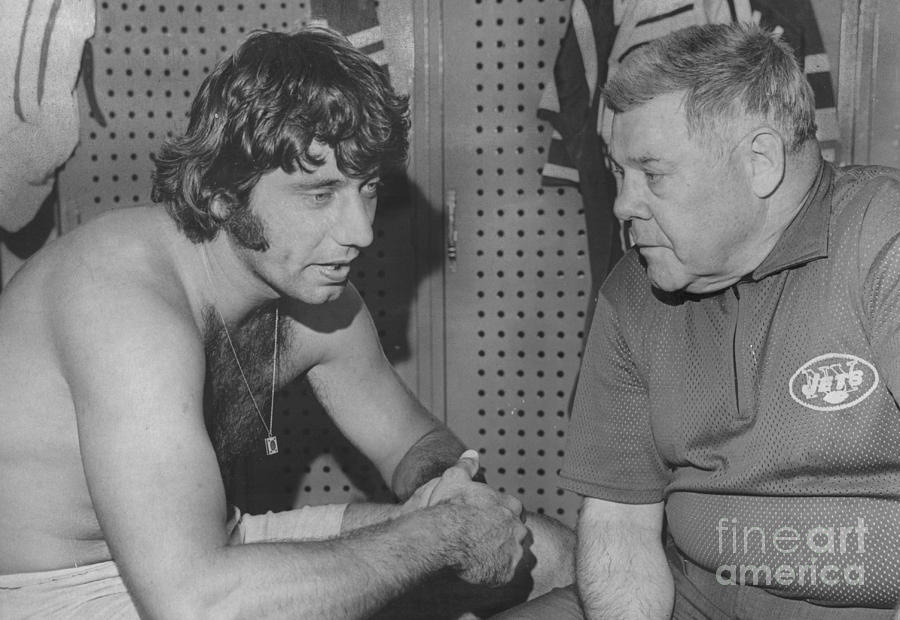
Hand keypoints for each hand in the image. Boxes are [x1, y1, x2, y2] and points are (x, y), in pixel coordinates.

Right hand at [426, 451, 529, 585]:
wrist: (443, 536)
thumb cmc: (449, 506)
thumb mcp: (455, 478)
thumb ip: (466, 465)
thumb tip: (472, 453)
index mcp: (509, 505)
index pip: (513, 510)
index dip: (498, 514)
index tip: (485, 519)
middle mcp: (516, 527)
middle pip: (515, 532)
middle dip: (502, 535)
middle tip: (481, 539)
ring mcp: (513, 551)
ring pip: (512, 554)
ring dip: (499, 555)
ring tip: (478, 556)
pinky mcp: (506, 572)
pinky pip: (503, 574)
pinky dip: (493, 573)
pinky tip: (477, 570)